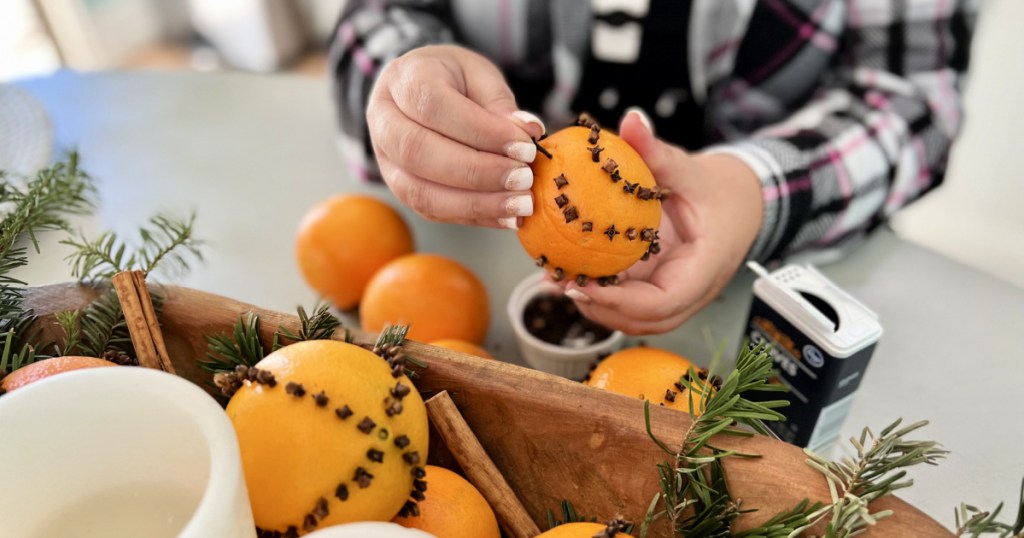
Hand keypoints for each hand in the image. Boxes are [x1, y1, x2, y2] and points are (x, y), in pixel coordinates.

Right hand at [367, 45, 544, 227]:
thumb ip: (499, 102)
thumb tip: (528, 130)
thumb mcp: (479, 74)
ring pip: (420, 191)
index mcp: (403, 79)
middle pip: (419, 153)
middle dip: (478, 172)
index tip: (525, 147)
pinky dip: (474, 216)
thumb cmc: (453, 80)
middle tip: (524, 178)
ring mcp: (387, 160)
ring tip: (520, 205)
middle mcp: (383, 121)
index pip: (435, 107)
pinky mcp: (400, 189)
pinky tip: (507, 216)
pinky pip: (432, 210)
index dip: (482, 132)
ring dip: (476, 203)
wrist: (421, 92)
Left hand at [559, 110, 763, 333]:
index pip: (663, 302)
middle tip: (561, 282)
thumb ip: (658, 151)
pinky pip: (630, 302)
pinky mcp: (659, 289)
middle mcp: (691, 290)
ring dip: (596, 307)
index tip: (584, 286)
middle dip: (601, 310)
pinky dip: (600, 295)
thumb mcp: (690, 169)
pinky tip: (569, 272)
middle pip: (644, 321)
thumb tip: (631, 121)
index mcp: (704, 268)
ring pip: (634, 319)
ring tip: (558, 279)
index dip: (620, 302)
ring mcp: (674, 294)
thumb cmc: (718, 191)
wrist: (739, 205)